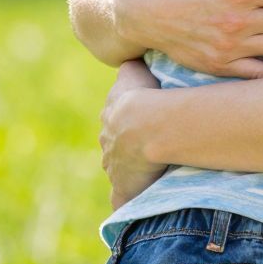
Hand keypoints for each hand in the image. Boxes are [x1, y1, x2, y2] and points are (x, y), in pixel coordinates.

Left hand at [101, 61, 167, 208]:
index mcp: (111, 117)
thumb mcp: (135, 71)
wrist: (146, 126)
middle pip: (116, 145)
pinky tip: (135, 205)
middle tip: (152, 146)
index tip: (145, 119)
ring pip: (120, 169)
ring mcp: (113, 167)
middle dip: (128, 147)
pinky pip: (123, 198)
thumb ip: (131, 65)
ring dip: (133, 171)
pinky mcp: (123, 188)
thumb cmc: (147, 96)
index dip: (131, 119)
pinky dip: (127, 201)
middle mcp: (107, 142)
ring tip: (154, 171)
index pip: (116, 118)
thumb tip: (131, 58)